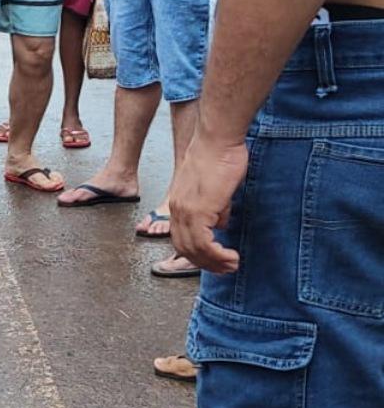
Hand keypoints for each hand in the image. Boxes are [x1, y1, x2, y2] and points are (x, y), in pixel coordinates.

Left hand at [169, 131, 247, 271]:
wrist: (218, 138)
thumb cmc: (220, 154)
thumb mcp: (216, 187)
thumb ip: (216, 206)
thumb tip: (220, 221)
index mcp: (179, 202)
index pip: (182, 236)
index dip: (197, 252)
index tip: (214, 259)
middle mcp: (177, 208)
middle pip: (184, 248)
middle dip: (205, 263)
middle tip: (225, 268)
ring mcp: (186, 210)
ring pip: (193, 249)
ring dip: (214, 262)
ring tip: (231, 266)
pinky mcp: (198, 210)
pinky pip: (203, 243)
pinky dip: (216, 255)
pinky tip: (230, 257)